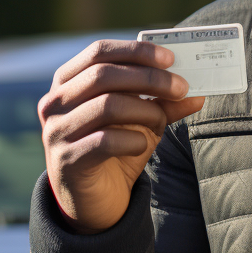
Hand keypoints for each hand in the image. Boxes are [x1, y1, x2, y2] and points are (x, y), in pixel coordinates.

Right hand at [37, 39, 204, 232]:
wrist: (93, 200)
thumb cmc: (115, 150)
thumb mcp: (140, 120)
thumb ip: (162, 103)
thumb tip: (196, 93)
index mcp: (68, 81)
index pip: (99, 52)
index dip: (136, 51)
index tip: (169, 58)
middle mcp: (55, 102)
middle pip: (104, 75)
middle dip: (149, 79)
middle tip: (181, 87)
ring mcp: (56, 131)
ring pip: (106, 105)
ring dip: (145, 110)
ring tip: (161, 121)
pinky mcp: (67, 160)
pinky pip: (105, 141)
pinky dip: (133, 139)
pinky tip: (142, 145)